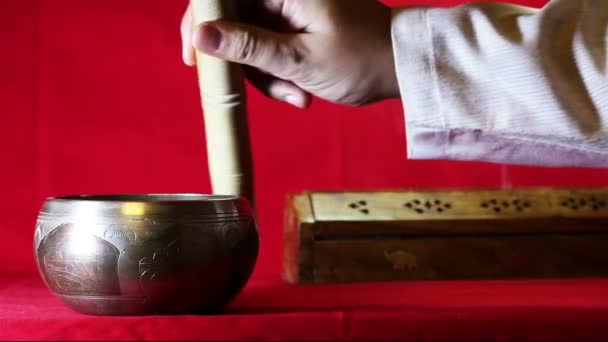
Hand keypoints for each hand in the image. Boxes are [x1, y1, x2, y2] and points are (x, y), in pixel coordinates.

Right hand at [181, 0, 398, 107]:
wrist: (398, 67)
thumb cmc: (359, 59)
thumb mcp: (300, 59)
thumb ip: (249, 47)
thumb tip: (201, 36)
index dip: (201, 19)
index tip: (196, 56)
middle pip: (232, 20)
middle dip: (243, 61)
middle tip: (262, 89)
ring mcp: (287, 9)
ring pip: (247, 40)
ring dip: (264, 75)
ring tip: (296, 95)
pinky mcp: (292, 26)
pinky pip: (266, 50)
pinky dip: (276, 74)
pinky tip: (299, 91)